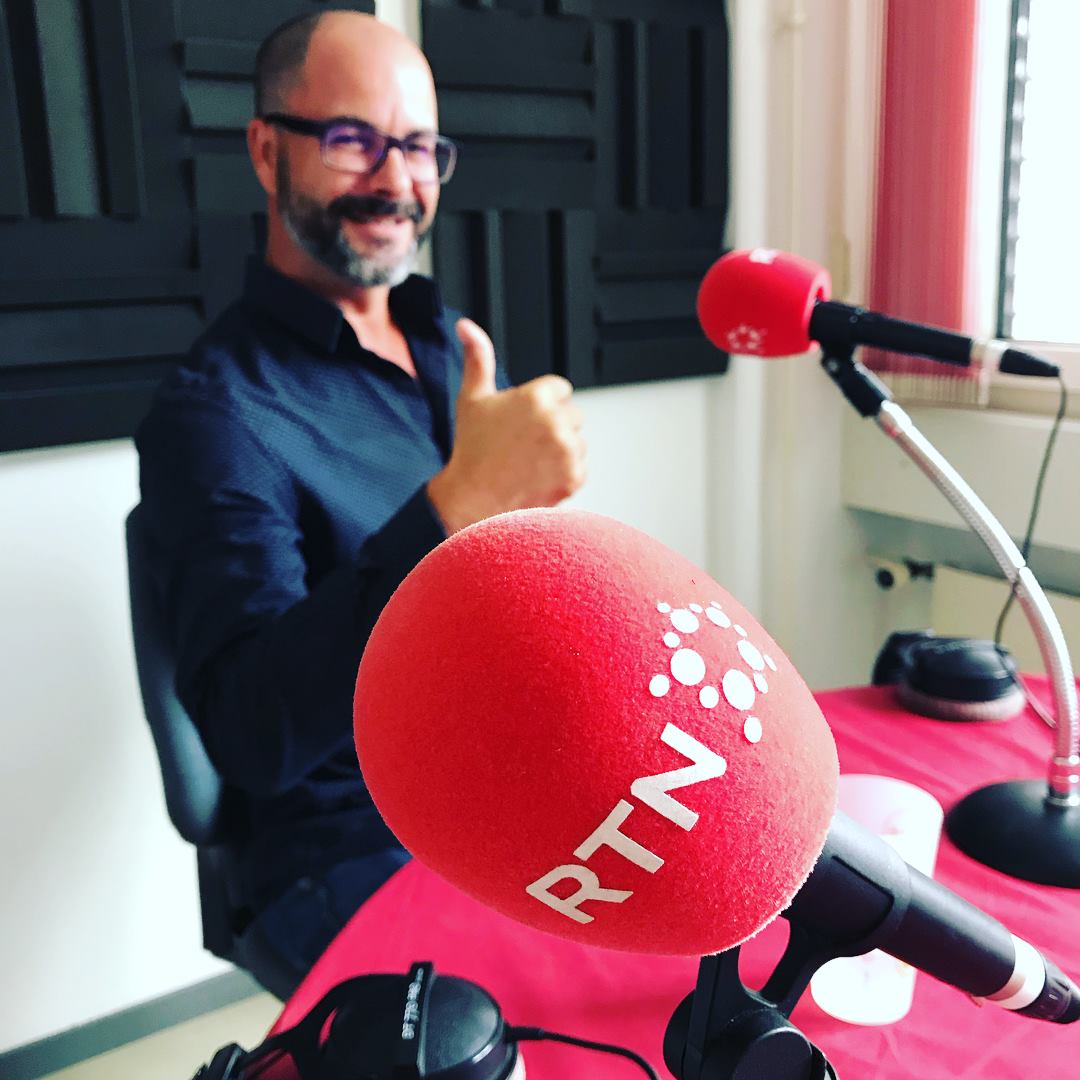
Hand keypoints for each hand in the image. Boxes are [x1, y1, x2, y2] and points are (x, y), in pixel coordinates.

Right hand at [427, 318, 585, 532]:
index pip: (560, 390)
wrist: (471, 500)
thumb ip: (477, 357)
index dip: (540, 406)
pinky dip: (564, 475)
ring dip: (560, 451)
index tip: (522, 423)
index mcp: (536, 396)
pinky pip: (580, 468)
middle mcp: (556, 421)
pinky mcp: (574, 477)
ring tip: (529, 462)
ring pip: (577, 443)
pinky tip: (538, 477)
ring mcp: (567, 450)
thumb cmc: (471, 450)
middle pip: (572, 415)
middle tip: (523, 446)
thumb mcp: (472, 398)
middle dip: (553, 428)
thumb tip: (466, 326)